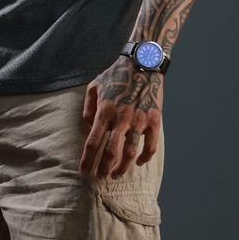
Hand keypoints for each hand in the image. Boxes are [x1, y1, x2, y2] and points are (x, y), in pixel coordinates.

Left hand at [79, 55, 163, 178]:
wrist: (143, 63)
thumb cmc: (117, 74)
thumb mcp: (95, 86)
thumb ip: (88, 107)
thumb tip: (89, 127)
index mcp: (105, 110)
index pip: (93, 142)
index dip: (87, 160)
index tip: (84, 172)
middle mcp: (121, 117)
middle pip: (111, 152)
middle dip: (103, 168)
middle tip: (99, 177)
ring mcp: (139, 120)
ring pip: (130, 152)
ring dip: (122, 168)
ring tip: (115, 174)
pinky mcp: (154, 120)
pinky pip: (150, 146)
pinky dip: (144, 158)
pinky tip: (137, 162)